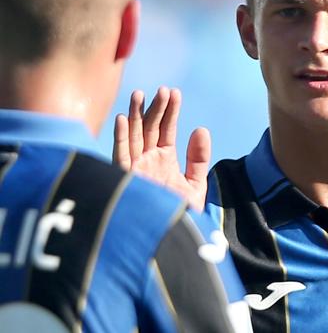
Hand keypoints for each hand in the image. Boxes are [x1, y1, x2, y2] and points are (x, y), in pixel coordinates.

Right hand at [113, 86, 208, 210]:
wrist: (168, 242)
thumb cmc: (180, 216)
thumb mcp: (195, 185)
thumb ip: (198, 158)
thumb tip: (201, 129)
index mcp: (163, 161)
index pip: (166, 130)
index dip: (170, 111)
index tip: (174, 93)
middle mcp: (147, 161)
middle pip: (149, 129)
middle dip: (155, 109)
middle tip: (162, 90)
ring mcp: (135, 169)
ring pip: (134, 137)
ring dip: (136, 116)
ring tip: (140, 94)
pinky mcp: (125, 180)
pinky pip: (121, 156)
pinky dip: (121, 138)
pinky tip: (124, 119)